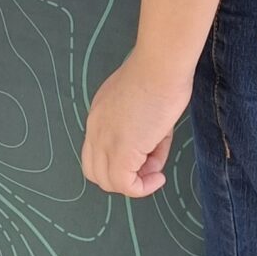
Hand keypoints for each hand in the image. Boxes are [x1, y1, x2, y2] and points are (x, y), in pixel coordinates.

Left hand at [81, 51, 190, 196]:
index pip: (95, 152)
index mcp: (99, 115)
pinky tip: (159, 177)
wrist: (162, 67)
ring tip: (157, 167)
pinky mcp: (121, 152)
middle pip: (95, 171)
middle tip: (149, 166)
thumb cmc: (160, 77)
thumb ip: (141, 131)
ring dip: (135, 182)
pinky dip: (143, 188)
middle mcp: (95, 129)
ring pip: (109, 182)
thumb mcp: (143, 107)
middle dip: (123, 177)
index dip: (117, 161)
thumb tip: (150, 156)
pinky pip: (126, 185)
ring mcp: (105, 141)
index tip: (145, 155)